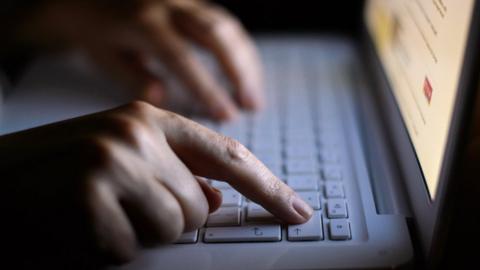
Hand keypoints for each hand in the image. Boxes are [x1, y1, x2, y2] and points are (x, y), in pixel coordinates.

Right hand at [0, 101, 310, 266]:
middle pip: (199, 205)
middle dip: (169, 218)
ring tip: (98, 213)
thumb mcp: (119, 158)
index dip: (268, 186)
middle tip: (120, 206)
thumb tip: (215, 199)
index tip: (296, 210)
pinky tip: (78, 228)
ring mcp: (113, 162)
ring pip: (173, 227)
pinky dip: (107, 249)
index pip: (227, 154)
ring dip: (139, 233)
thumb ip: (173, 173)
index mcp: (147, 118)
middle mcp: (135, 133)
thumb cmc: (56, 173)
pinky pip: (131, 249)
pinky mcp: (90, 198)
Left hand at [11, 0, 262, 119]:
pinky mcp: (194, 2)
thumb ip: (133, 77)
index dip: (207, 88)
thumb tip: (163, 97)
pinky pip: (225, 22)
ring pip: (226, 26)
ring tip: (254, 96)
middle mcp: (168, 6)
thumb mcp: (103, 57)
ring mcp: (184, 0)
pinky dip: (240, 50)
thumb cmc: (95, 30)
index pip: (182, 58)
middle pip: (216, 35)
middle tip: (251, 105)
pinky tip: (246, 73)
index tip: (226, 115)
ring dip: (246, 62)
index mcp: (142, 23)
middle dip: (239, 72)